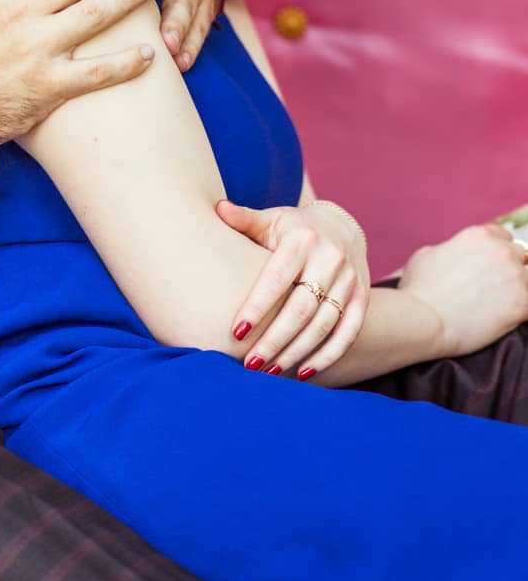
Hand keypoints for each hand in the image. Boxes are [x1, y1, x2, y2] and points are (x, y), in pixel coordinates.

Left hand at [215, 199, 369, 376]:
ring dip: (297, 352)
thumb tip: (217, 208)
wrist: (341, 227)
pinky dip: (328, 355)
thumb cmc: (293, 228)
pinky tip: (305, 373)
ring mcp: (350, 280)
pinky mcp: (363, 297)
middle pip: (301, 309)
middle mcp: (330, 260)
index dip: (257, 306)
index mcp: (302, 240)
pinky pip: (348, 332)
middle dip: (275, 340)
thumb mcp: (272, 219)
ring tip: (270, 371)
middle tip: (250, 364)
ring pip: (324, 324)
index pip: (277, 279)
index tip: (236, 333)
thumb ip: (245, 219)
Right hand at [396, 224, 527, 356]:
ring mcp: (515, 277)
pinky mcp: (523, 304)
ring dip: (519, 291)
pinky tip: (509, 319)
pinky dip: (522, 312)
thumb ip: (447, 249)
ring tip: (502, 306)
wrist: (424, 319)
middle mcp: (502, 251)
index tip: (490, 268)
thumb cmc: (419, 290)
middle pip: (522, 257)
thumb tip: (449, 255)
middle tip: (495, 290)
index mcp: (480, 235)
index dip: (497, 253)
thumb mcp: (426, 255)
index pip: (505, 238)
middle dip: (510, 271)